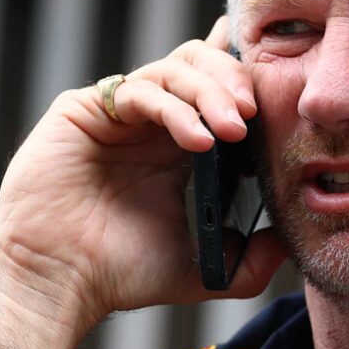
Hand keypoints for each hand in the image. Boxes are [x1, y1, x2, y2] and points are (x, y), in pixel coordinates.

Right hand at [0, 15, 285, 336]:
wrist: (60, 281)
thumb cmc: (119, 274)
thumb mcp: (204, 270)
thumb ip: (250, 262)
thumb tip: (288, 243)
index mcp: (177, 147)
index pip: (217, 91)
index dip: (247, 83)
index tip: (282, 95)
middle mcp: (148, 123)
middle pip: (201, 66)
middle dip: (234, 83)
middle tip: (253, 115)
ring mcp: (116, 114)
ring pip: (174, 70)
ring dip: (211, 94)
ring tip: (233, 131)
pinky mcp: (83, 110)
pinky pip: (138, 91)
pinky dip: (175, 111)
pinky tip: (198, 142)